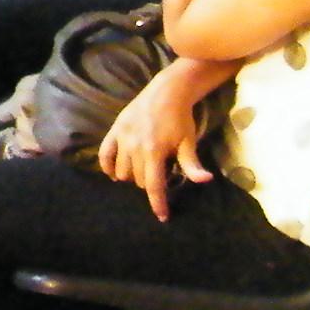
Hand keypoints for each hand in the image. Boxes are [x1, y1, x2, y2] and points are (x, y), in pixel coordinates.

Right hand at [97, 58, 219, 221]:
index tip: (162, 217)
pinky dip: (107, 167)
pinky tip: (113, 174)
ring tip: (141, 171)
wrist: (166, 92)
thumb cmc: (180, 119)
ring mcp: (122, 139)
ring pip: (121, 171)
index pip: (153, 185)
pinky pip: (104, 154)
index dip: (157, 203)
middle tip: (158, 177)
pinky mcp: (114, 131)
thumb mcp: (188, 142)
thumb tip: (205, 180)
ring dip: (131, 176)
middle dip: (147, 184)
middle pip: (137, 179)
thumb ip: (192, 164)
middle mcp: (134, 147)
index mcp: (154, 152)